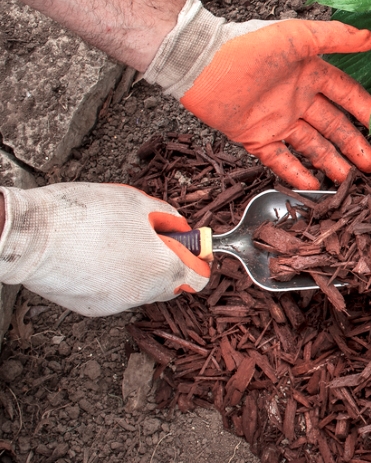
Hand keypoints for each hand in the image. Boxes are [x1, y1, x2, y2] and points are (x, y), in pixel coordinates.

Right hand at [0, 184, 209, 315]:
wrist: (30, 236)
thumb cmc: (84, 215)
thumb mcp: (138, 203)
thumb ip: (168, 218)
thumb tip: (179, 227)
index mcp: (161, 269)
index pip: (199, 278)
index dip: (195, 259)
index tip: (187, 244)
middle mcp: (141, 294)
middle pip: (170, 284)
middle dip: (166, 262)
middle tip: (150, 236)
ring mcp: (115, 304)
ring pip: (140, 288)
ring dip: (137, 269)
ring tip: (115, 241)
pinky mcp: (90, 308)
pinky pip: (114, 293)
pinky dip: (113, 278)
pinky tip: (95, 256)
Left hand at [144, 0, 370, 188]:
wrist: (203, 66)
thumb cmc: (250, 46)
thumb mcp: (297, 37)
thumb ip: (335, 37)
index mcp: (311, 74)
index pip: (347, 96)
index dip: (367, 111)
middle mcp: (299, 99)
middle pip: (334, 126)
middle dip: (355, 145)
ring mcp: (279, 121)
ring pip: (312, 146)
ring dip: (332, 162)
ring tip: (350, 180)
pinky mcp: (257, 138)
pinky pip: (281, 159)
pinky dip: (296, 173)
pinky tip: (312, 185)